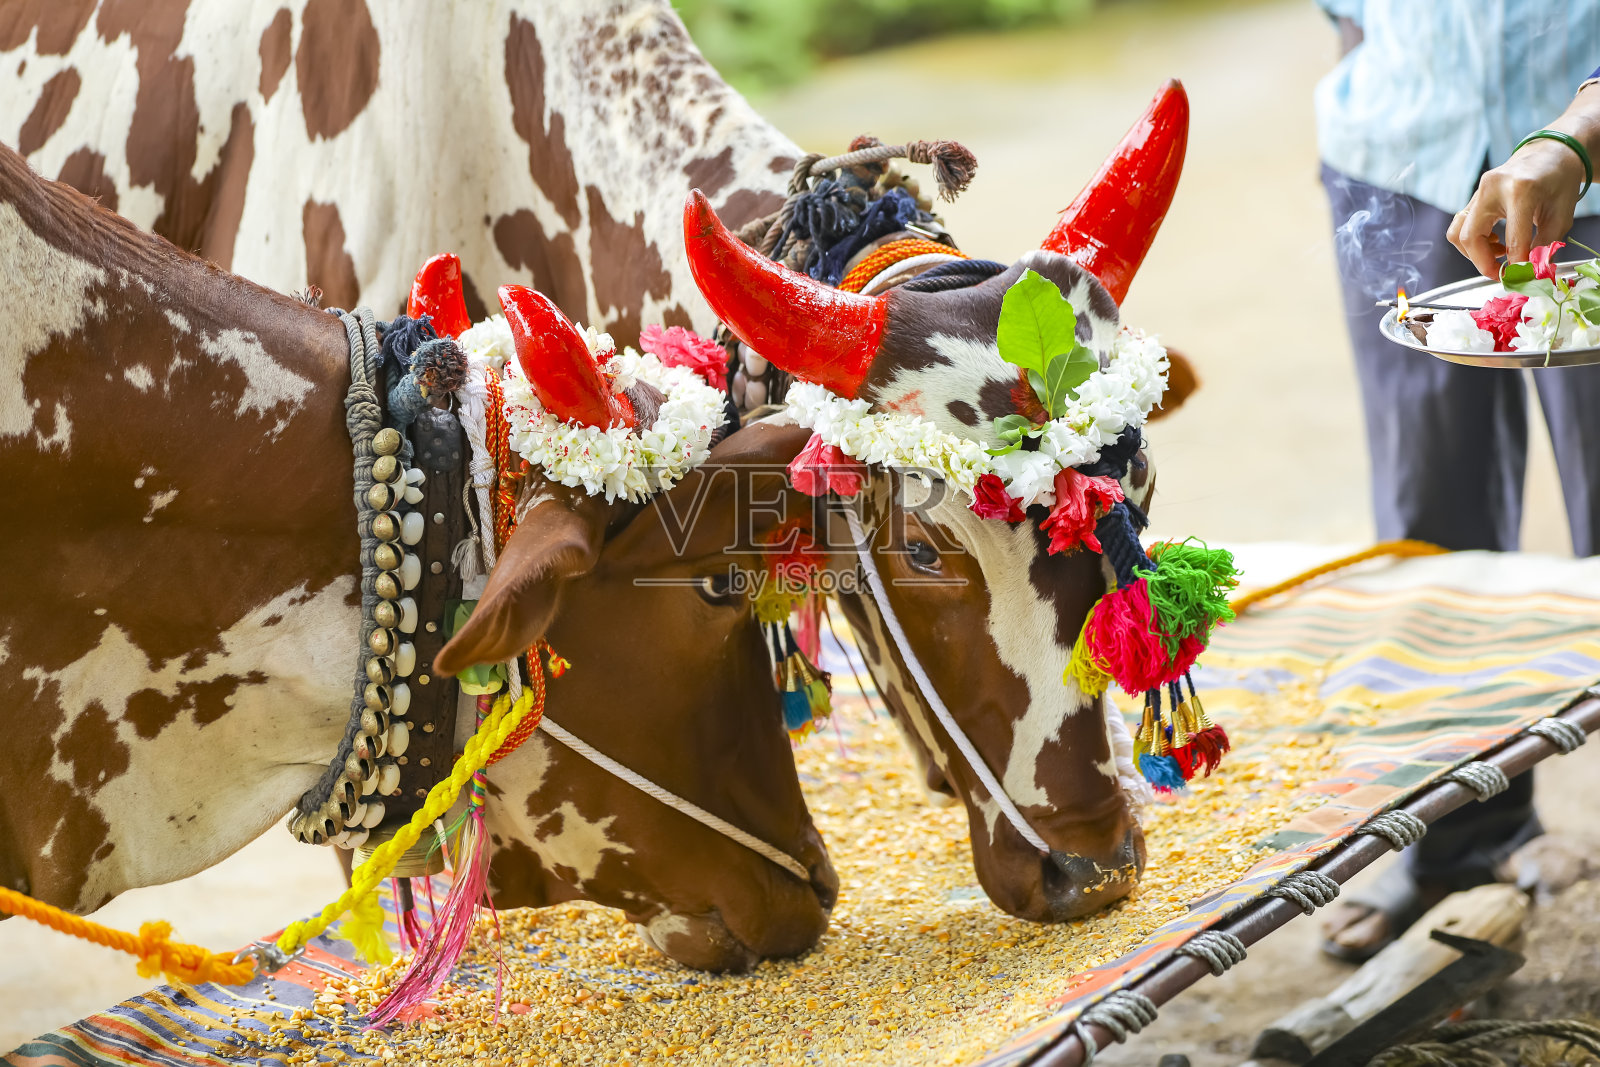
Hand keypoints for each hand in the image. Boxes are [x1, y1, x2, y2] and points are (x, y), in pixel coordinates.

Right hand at [1449, 139, 1586, 277]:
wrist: (1549, 152)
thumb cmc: (1559, 180)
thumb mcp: (1562, 214)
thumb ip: (1545, 245)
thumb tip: (1529, 271)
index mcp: (1521, 191)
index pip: (1513, 239)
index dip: (1517, 265)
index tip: (1522, 278)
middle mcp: (1492, 188)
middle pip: (1470, 237)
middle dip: (1483, 263)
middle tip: (1501, 273)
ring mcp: (1478, 191)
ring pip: (1458, 232)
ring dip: (1473, 252)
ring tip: (1498, 252)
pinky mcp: (1474, 196)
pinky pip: (1462, 225)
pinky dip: (1474, 240)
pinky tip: (1494, 240)